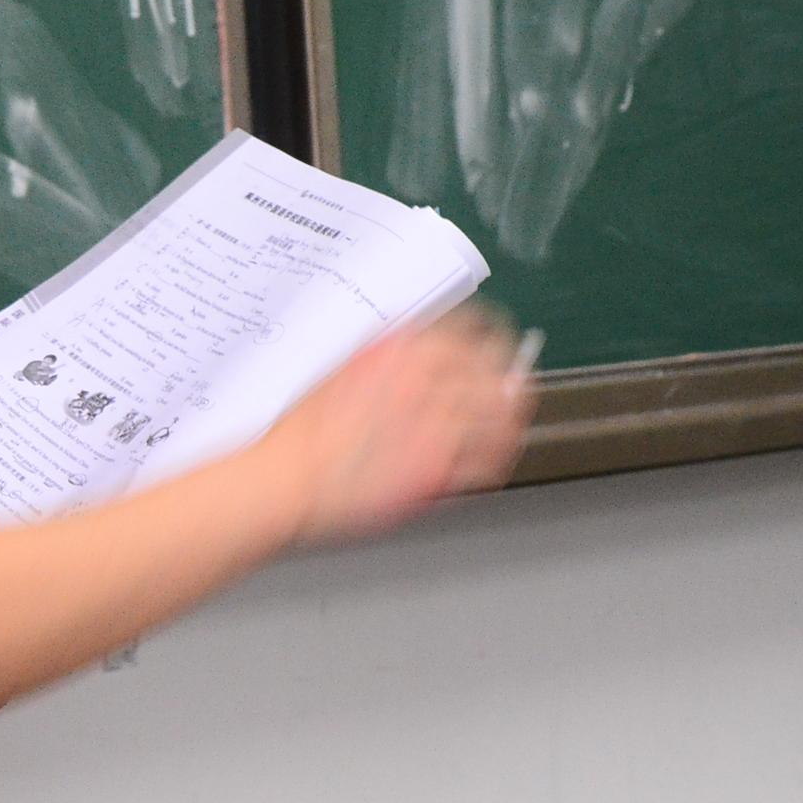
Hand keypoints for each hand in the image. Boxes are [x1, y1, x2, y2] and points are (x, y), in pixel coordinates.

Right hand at [261, 303, 533, 545]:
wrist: (289, 475)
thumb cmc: (301, 429)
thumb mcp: (340, 367)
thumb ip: (386, 354)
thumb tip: (414, 348)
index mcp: (399, 351)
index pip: (469, 326)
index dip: (489, 330)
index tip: (495, 335)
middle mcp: (423, 382)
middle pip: (492, 366)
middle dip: (508, 368)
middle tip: (514, 375)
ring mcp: (434, 426)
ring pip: (498, 412)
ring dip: (511, 411)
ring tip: (513, 413)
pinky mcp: (438, 469)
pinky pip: (488, 459)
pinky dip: (500, 454)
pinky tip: (498, 453)